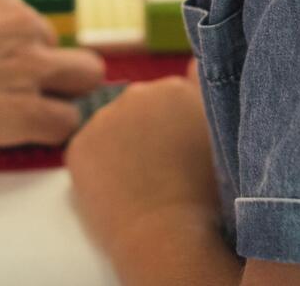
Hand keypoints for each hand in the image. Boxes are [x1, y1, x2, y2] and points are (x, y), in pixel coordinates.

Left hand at [66, 76, 223, 265]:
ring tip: (141, 183)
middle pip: (142, 108)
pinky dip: (98, 167)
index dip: (179, 125)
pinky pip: (89, 151)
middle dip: (149, 130)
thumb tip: (191, 63)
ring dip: (123, 145)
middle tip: (163, 169)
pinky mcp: (79, 145)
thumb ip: (205, 94)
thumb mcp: (221, 137)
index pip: (174, 97)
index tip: (183, 150)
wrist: (168, 236)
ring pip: (113, 128)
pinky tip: (118, 191)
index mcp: (177, 88)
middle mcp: (138, 92)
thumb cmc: (206, 197)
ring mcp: (105, 116)